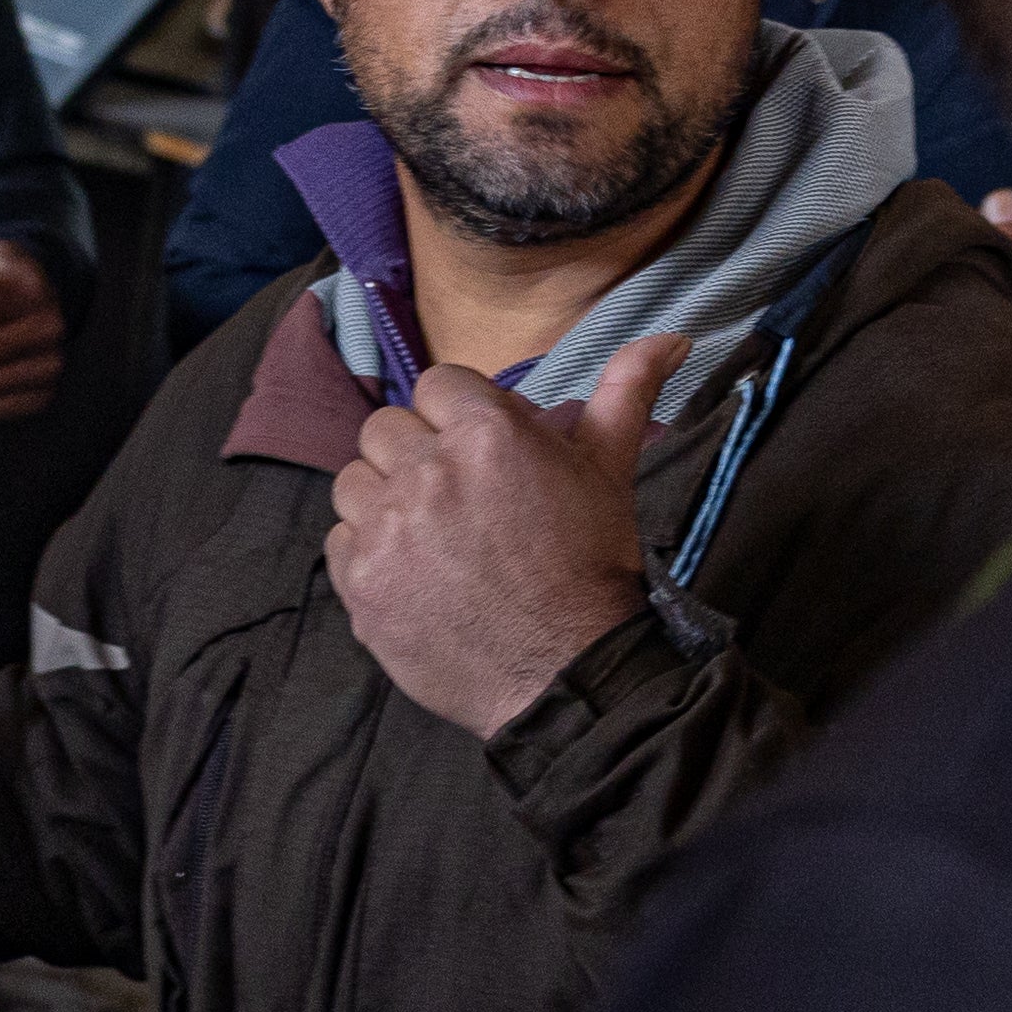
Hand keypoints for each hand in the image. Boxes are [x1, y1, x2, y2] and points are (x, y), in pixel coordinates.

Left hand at [328, 336, 683, 738]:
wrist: (567, 674)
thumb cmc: (592, 569)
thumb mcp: (610, 472)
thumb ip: (626, 393)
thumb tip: (672, 337)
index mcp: (488, 433)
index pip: (437, 385)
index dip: (458, 417)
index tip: (480, 455)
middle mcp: (429, 471)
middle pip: (386, 428)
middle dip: (417, 455)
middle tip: (458, 502)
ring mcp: (388, 529)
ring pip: (354, 481)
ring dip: (385, 502)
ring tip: (431, 538)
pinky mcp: (362, 582)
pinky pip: (339, 540)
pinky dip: (368, 554)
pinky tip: (414, 576)